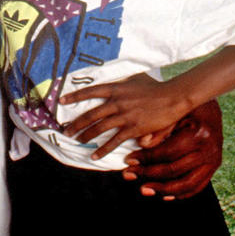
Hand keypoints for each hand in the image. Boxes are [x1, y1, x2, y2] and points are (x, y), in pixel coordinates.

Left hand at [59, 72, 196, 160]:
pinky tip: (94, 155)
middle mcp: (117, 102)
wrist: (173, 97)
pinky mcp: (133, 128)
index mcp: (116, 89)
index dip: (75, 96)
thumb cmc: (156, 87)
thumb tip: (117, 95)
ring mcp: (124, 116)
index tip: (62, 100)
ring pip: (99, 127)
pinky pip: (114, 141)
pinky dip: (103, 149)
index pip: (91, 91)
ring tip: (76, 141)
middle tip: (66, 130)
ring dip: (85, 135)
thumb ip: (125, 86)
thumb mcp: (137, 79)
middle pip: (91, 114)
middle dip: (76, 123)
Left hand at [123, 100, 222, 199]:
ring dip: (163, 190)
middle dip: (149, 174)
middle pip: (175, 171)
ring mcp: (214, 161)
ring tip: (144, 189)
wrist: (211, 106)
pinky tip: (164, 195)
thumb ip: (159, 128)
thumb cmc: (188, 106)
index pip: (168, 153)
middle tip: (129, 174)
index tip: (129, 160)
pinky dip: (180, 194)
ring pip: (187, 184)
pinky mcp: (214, 167)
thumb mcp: (174, 110)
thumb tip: (142, 144)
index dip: (146, 158)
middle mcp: (209, 150)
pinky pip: (197, 187)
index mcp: (199, 134)